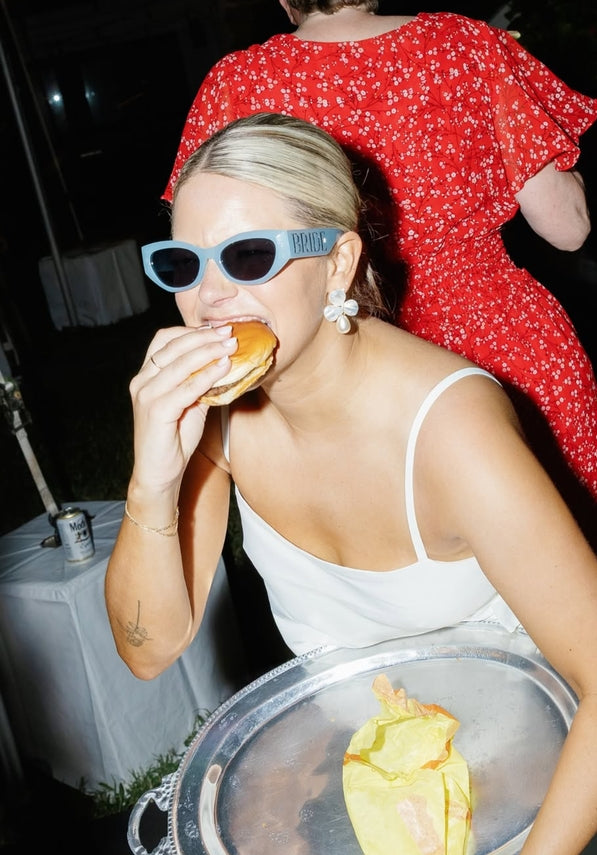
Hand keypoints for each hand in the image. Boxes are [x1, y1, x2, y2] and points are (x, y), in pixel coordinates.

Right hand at [128, 324, 236, 492]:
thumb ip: (200, 382)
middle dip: (204, 337)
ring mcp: (146, 395)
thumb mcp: (190, 403)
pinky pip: (186, 387)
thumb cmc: (174, 439)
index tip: (217, 328)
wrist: (159, 473)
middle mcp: (142, 381)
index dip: (191, 331)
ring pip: (180, 364)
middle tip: (229, 332)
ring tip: (231, 346)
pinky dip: (207, 375)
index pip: (164, 339)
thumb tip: (224, 361)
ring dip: (209, 352)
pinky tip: (224, 368)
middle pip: (173, 347)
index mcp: (146, 375)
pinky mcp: (156, 411)